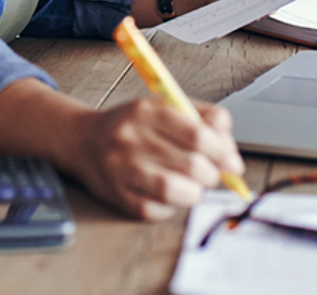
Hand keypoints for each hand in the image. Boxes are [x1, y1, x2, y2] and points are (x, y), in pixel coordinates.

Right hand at [64, 96, 244, 220]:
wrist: (84, 140)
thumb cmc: (133, 124)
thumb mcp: (166, 106)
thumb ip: (203, 118)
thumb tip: (231, 152)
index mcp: (148, 111)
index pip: (198, 134)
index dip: (222, 151)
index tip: (232, 161)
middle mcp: (133, 138)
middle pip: (191, 165)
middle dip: (212, 175)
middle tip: (212, 174)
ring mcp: (123, 169)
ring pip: (175, 191)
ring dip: (195, 192)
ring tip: (194, 186)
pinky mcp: (118, 196)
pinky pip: (156, 210)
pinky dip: (172, 206)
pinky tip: (171, 194)